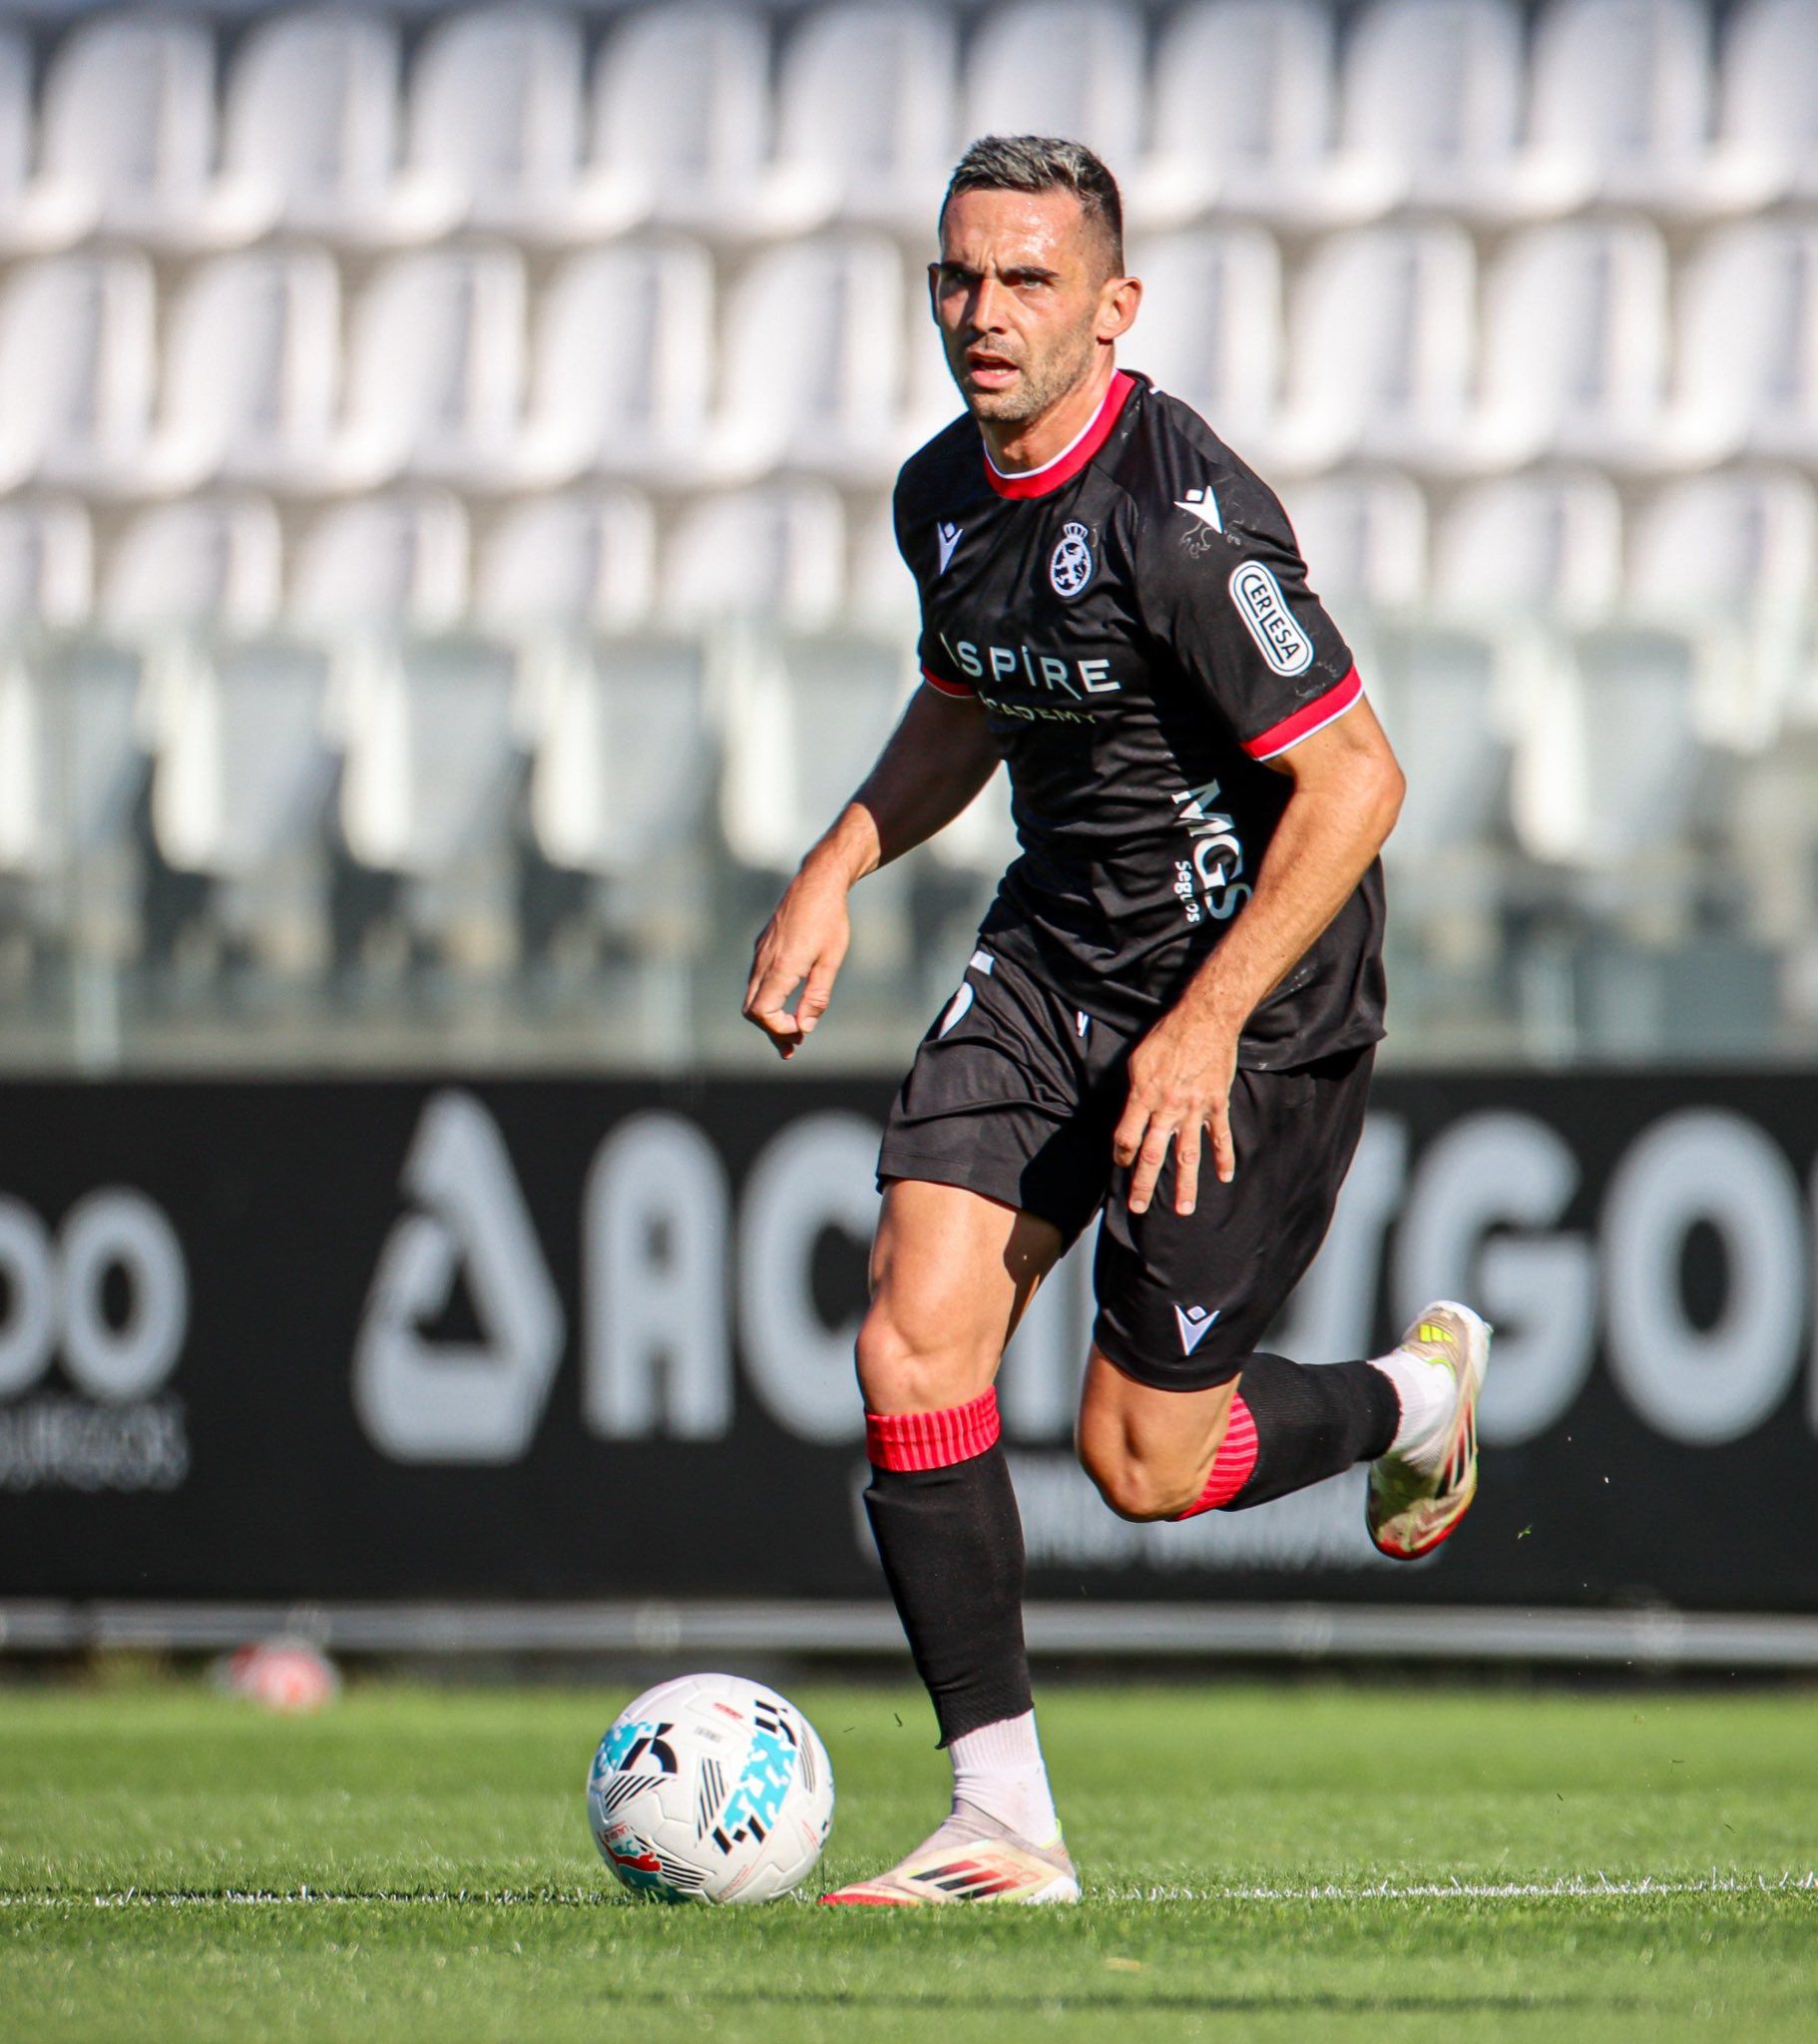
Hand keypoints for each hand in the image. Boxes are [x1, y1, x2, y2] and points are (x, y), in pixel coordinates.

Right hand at [742, 862, 850, 1059]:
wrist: (817, 882)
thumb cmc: (829, 920)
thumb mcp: (830, 960)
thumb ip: (817, 996)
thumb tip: (805, 1027)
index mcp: (780, 967)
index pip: (762, 1012)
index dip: (778, 1029)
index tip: (800, 1032)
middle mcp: (763, 962)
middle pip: (752, 1010)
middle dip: (771, 1030)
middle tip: (794, 1045)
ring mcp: (760, 954)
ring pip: (753, 996)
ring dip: (770, 1017)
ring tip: (793, 1032)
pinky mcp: (762, 947)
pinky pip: (757, 981)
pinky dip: (768, 999)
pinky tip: (786, 1003)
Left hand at [1112, 1012, 1237, 1214]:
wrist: (1205, 1020)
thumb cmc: (1167, 1037)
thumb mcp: (1138, 1061)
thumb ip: (1134, 1091)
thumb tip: (1130, 1114)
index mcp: (1144, 1096)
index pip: (1127, 1137)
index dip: (1121, 1155)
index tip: (1121, 1165)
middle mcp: (1168, 1108)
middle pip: (1153, 1154)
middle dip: (1143, 1184)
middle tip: (1138, 1208)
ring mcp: (1195, 1110)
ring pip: (1188, 1155)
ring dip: (1185, 1185)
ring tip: (1183, 1210)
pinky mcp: (1217, 1105)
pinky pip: (1220, 1137)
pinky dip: (1224, 1159)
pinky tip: (1224, 1178)